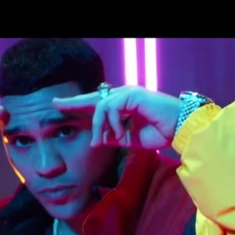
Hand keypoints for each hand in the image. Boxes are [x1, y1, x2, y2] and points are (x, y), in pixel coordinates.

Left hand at [52, 85, 182, 150]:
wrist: (179, 129)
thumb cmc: (160, 133)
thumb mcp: (130, 139)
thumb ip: (114, 137)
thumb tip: (98, 139)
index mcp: (123, 105)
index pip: (96, 104)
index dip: (79, 105)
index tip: (60, 107)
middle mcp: (123, 95)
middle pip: (92, 98)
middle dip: (73, 102)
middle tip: (55, 104)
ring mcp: (127, 93)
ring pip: (100, 108)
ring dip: (99, 127)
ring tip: (103, 142)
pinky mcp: (131, 94)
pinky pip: (110, 108)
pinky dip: (111, 124)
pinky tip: (120, 134)